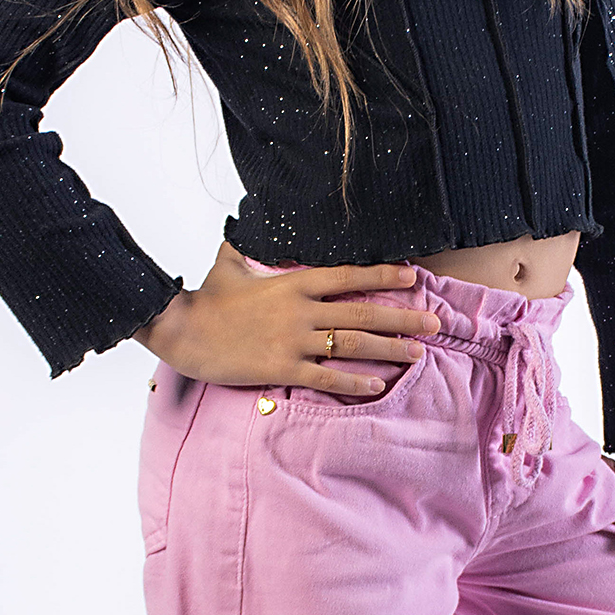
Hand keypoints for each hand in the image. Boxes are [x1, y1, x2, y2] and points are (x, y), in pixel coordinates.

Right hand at [132, 239, 440, 397]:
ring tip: (417, 353)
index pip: (349, 276)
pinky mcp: (281, 368)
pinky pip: (326, 376)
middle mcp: (300, 311)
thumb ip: (247, 250)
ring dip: (389, 349)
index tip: (413, 277)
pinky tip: (378, 385)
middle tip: (434, 323)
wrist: (181, 329)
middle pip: (363, 313)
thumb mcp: (229, 264)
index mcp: (293, 283)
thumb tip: (246, 228)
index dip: (384, 276)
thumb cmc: (205, 299)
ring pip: (353, 344)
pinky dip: (355, 382)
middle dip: (403, 317)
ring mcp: (292, 341)